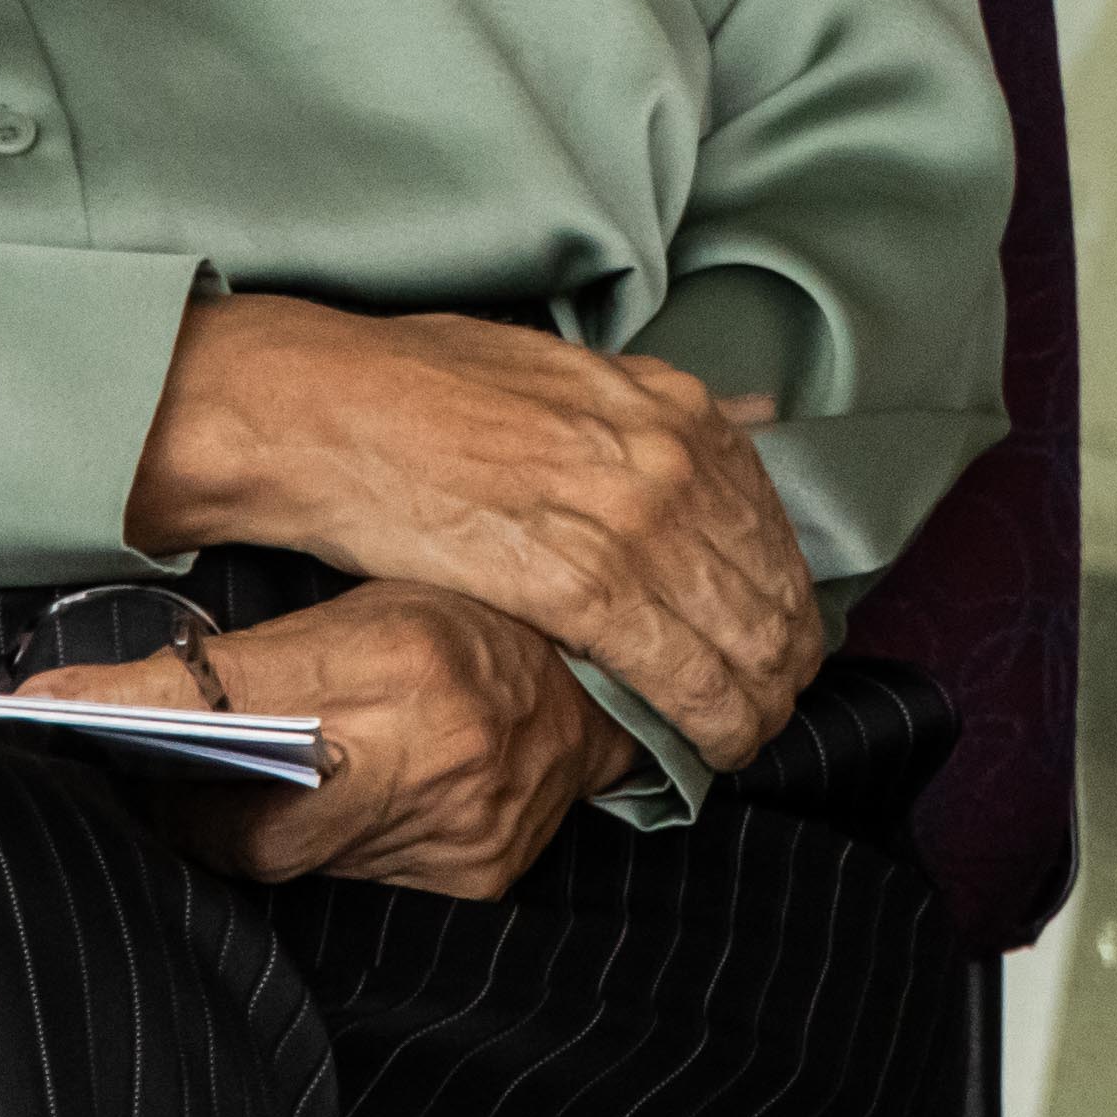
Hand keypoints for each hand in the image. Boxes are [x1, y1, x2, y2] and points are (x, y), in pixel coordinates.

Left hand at [23, 585, 627, 901]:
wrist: (607, 683)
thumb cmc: (480, 619)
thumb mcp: (376, 595)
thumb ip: (267, 652)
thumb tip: (125, 692)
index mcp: (400, 658)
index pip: (227, 696)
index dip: (127, 706)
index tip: (40, 710)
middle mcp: (429, 754)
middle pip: (242, 825)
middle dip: (176, 807)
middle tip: (130, 777)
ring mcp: (452, 836)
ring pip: (289, 861)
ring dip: (241, 828)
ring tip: (205, 790)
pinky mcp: (468, 882)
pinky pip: (348, 885)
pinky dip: (315, 850)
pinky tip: (310, 815)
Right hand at [125, 301, 825, 769]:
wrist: (330, 410)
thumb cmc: (424, 388)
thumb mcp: (565, 370)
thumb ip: (662, 409)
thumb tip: (755, 416)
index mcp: (670, 405)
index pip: (770, 517)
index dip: (786, 592)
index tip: (783, 634)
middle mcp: (671, 457)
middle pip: (769, 584)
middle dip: (784, 657)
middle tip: (775, 702)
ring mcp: (632, 518)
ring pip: (740, 637)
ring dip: (755, 700)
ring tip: (747, 735)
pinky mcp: (579, 584)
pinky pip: (679, 672)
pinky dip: (706, 718)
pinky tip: (711, 746)